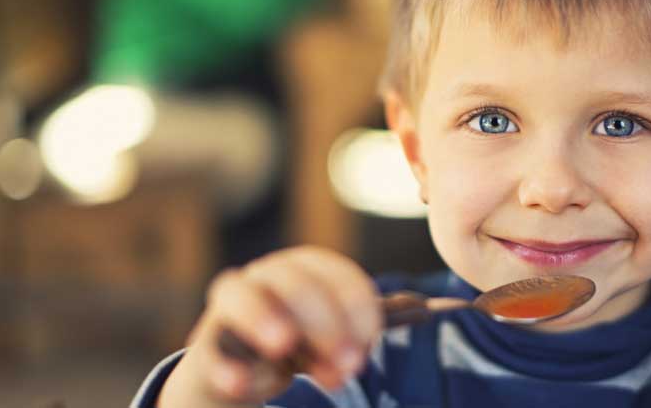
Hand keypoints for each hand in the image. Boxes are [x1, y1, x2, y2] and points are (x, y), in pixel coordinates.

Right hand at [159, 246, 382, 407]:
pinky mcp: (206, 340)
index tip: (369, 346)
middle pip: (296, 283)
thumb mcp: (339, 332)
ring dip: (264, 318)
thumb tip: (444, 308)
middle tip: (347, 366)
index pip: (337, 274)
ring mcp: (233, 302)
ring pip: (241, 294)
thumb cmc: (301, 341)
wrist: (242, 368)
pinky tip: (245, 383)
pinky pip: (211, 345)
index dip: (357, 309)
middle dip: (325, 323)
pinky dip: (227, 365)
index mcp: (309, 267)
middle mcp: (270, 274)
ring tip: (282, 346)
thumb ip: (377, 322)